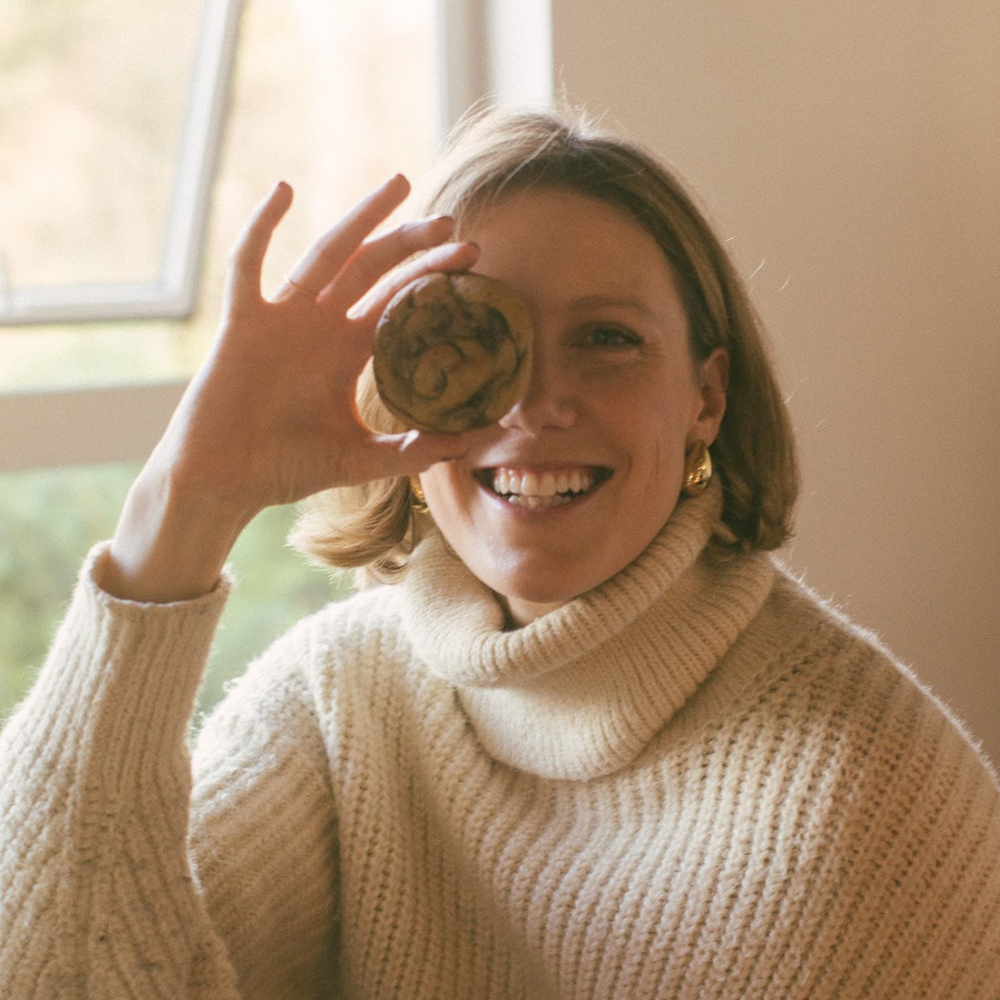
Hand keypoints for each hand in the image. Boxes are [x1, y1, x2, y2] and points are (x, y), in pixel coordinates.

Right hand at [103, 175, 483, 600]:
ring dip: (361, 218)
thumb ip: (413, 452)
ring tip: (399, 185)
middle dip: (410, 242)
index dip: (431, 276)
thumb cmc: (287, 469)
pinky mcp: (242, 322)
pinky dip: (260, 228)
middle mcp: (321, 326)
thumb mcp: (361, 459)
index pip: (399, 300)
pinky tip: (282, 190)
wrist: (226, 481)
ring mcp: (282, 319)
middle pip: (373, 268)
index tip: (471, 255)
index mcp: (349, 351)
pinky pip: (248, 264)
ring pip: (327, 254)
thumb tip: (471, 443)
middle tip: (450, 220)